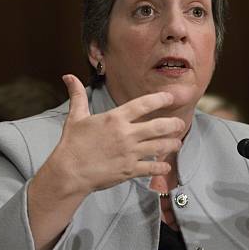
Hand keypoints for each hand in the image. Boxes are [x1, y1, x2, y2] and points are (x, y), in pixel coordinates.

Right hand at [44, 74, 184, 194]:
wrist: (69, 172)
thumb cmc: (72, 144)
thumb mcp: (75, 117)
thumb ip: (78, 96)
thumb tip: (68, 77)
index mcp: (115, 118)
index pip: (143, 104)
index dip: (160, 99)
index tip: (170, 98)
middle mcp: (126, 134)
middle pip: (158, 126)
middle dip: (173, 124)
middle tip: (180, 123)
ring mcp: (129, 153)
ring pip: (159, 147)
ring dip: (172, 144)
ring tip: (177, 143)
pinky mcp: (129, 170)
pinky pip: (152, 168)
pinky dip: (161, 167)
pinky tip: (166, 166)